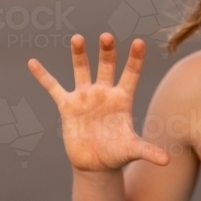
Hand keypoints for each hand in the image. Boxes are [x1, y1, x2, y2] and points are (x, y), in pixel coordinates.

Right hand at [27, 33, 169, 171]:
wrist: (96, 163)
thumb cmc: (118, 153)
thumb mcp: (132, 150)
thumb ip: (148, 151)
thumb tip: (167, 161)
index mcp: (123, 99)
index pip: (132, 73)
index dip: (135, 59)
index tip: (139, 42)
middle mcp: (105, 93)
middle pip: (107, 66)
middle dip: (107, 51)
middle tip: (107, 36)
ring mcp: (86, 97)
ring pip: (82, 70)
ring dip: (79, 54)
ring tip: (78, 38)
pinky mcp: (67, 106)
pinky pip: (53, 87)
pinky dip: (43, 76)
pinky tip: (33, 62)